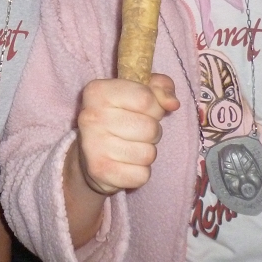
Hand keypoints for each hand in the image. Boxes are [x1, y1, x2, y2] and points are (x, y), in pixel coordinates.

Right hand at [74, 73, 178, 195]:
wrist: (88, 155)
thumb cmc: (120, 117)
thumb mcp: (138, 92)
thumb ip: (161, 87)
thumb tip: (172, 103)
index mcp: (98, 91)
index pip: (145, 98)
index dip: (155, 107)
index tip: (147, 111)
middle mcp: (91, 116)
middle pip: (150, 128)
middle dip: (153, 132)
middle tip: (138, 132)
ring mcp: (93, 145)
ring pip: (148, 153)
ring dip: (147, 152)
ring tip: (131, 147)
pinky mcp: (100, 171)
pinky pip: (142, 174)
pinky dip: (140, 172)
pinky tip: (126, 164)